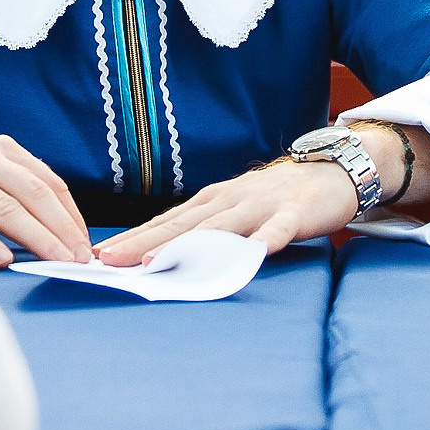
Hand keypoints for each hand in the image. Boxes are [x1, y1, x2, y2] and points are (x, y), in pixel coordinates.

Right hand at [0, 126, 90, 267]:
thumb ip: (12, 188)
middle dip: (62, 229)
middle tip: (80, 259)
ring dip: (35, 237)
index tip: (87, 245)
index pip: (49, 183)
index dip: (71, 215)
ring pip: (4, 208)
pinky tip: (2, 259)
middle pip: (33, 195)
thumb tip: (55, 229)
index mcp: (1, 149)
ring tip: (56, 261)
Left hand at [94, 158, 358, 265]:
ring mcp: (261, 205)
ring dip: (188, 244)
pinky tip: (252, 253)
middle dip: (142, 242)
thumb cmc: (275, 197)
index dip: (131, 238)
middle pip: (181, 225)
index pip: (164, 222)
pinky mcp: (294, 213)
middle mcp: (229, 200)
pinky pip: (278, 228)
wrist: (332, 169)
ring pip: (220, 227)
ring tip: (158, 260)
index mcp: (211, 201)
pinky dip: (264, 239)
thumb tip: (163, 258)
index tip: (97, 256)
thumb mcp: (234, 211)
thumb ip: (205, 232)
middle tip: (108, 260)